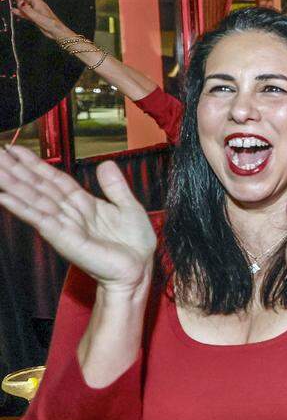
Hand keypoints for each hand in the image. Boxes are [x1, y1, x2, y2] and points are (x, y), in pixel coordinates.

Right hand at [0, 146, 155, 293]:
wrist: (139, 270)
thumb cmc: (134, 244)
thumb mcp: (129, 207)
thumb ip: (115, 186)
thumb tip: (105, 163)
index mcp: (83, 203)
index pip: (54, 179)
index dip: (35, 164)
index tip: (15, 150)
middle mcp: (69, 213)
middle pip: (38, 187)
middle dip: (16, 170)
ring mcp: (65, 226)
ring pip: (34, 200)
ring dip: (13, 185)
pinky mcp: (65, 239)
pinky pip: (41, 220)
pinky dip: (23, 209)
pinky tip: (5, 198)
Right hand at [13, 0, 69, 40]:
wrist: (57, 33)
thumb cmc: (51, 24)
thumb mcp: (39, 17)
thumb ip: (28, 10)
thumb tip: (19, 2)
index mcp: (39, 3)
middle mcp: (37, 6)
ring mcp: (36, 12)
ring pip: (26, 4)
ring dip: (20, 0)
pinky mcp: (35, 18)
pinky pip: (25, 14)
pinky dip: (20, 12)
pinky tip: (15, 11)